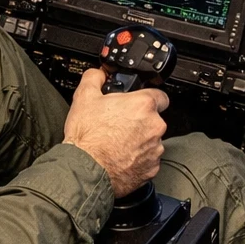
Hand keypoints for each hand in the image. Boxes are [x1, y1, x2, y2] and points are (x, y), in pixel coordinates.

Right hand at [62, 68, 169, 197]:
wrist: (85, 169)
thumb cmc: (87, 137)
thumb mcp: (84, 97)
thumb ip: (94, 78)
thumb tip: (99, 74)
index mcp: (142, 105)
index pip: (160, 95)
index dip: (147, 98)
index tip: (136, 103)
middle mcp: (154, 126)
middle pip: (153, 119)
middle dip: (139, 121)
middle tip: (118, 124)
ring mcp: (154, 149)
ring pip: (151, 140)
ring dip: (138, 140)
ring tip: (116, 143)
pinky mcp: (151, 168)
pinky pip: (148, 159)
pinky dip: (137, 158)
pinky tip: (119, 157)